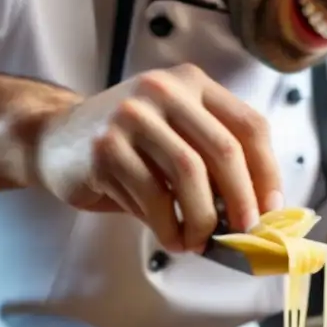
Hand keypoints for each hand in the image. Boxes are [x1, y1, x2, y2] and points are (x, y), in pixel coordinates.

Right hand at [33, 63, 282, 252]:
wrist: (55, 139)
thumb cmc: (128, 148)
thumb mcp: (175, 137)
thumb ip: (212, 162)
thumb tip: (257, 214)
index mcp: (192, 85)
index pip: (249, 125)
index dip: (268, 173)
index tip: (271, 209)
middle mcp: (164, 92)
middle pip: (224, 151)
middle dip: (241, 201)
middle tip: (244, 233)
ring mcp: (132, 116)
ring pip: (190, 175)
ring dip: (202, 220)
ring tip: (199, 242)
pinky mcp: (106, 148)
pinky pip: (152, 196)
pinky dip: (169, 226)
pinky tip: (171, 238)